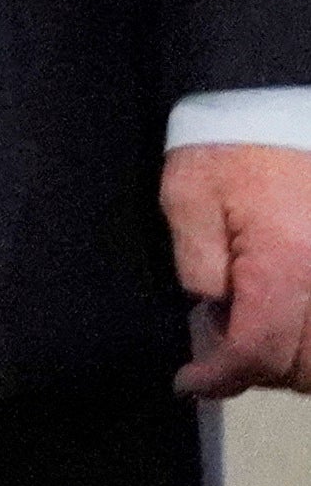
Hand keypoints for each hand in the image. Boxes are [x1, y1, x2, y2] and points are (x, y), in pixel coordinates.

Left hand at [167, 140, 310, 397]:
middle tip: (220, 342)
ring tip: (254, 328)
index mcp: (285, 264)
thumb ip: (198, 265)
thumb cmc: (228, 146)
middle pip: (302, 367)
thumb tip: (214, 312)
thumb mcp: (188, 199)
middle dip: (256, 368)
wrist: (275, 103)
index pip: (257, 352)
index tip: (189, 382)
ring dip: (292, 360)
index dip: (218, 377)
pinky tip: (287, 317)